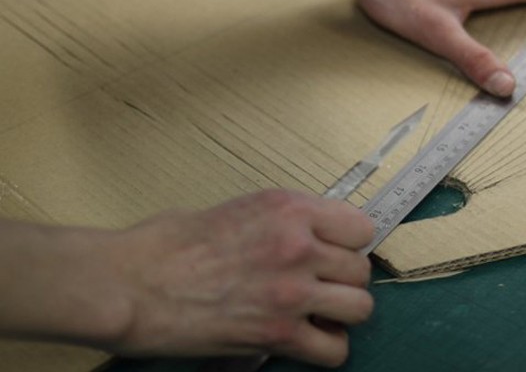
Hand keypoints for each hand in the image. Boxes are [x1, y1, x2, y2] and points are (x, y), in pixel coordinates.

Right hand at [107, 190, 373, 366]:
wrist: (131, 284)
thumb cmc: (168, 243)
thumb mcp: (239, 209)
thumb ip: (283, 221)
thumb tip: (311, 234)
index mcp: (289, 209)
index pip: (361, 227)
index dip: (349, 243)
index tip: (334, 252)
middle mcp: (299, 247)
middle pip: (361, 269)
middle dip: (344, 279)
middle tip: (319, 285)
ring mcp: (292, 293)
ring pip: (360, 307)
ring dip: (341, 312)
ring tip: (318, 313)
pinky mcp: (277, 335)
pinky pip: (334, 350)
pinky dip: (326, 349)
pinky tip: (306, 340)